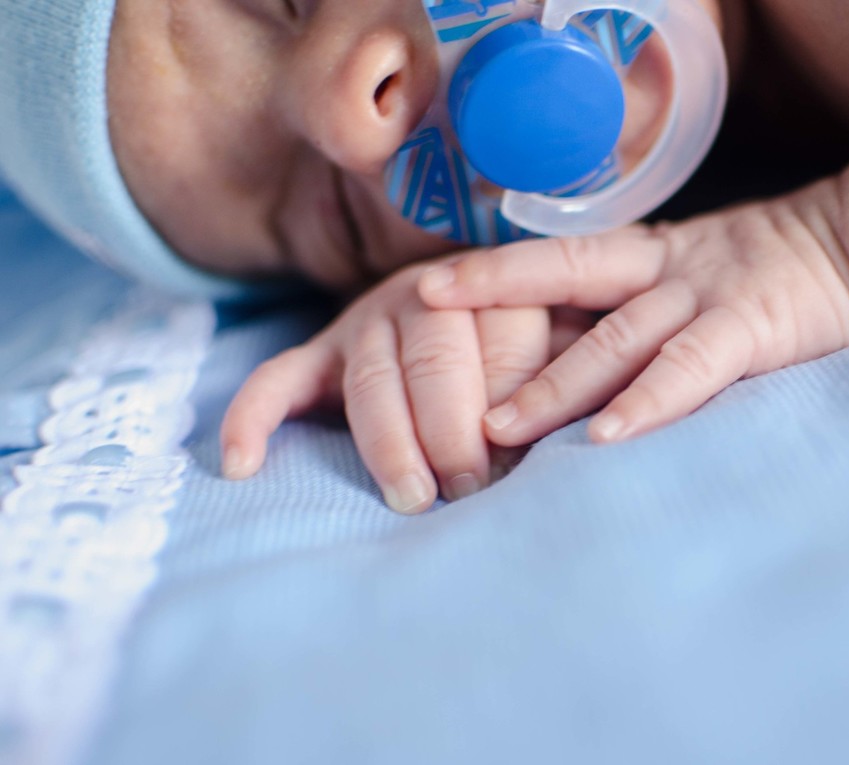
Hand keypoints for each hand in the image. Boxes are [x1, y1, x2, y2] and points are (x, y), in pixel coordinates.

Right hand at [220, 261, 574, 513]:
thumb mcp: (573, 341)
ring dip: (388, 440)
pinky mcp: (321, 350)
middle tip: (470, 488)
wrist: (473, 297)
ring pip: (370, 379)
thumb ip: (574, 372)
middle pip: (436, 360)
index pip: (507, 342)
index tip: (522, 464)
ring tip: (411, 497)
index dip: (514, 405)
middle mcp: (428, 298)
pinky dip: (255, 417)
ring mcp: (367, 322)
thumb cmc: (541, 340)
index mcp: (499, 289)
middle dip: (453, 429)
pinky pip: (279, 380)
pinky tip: (241, 464)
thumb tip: (590, 426)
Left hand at [418, 184, 848, 446]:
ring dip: (554, 384)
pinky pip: (690, 368)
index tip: (426, 290)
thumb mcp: (696, 280)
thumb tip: (572, 366)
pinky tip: (607, 438)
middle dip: (496, 316)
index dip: (491, 272)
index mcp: (648, 255)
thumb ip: (641, 311)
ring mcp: (705, 294)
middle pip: (566, 284)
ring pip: (615, 338)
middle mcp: (664, 269)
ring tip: (498, 426)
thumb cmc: (774, 278)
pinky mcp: (751, 327)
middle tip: (425, 347)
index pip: (556, 259)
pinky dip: (647, 403)